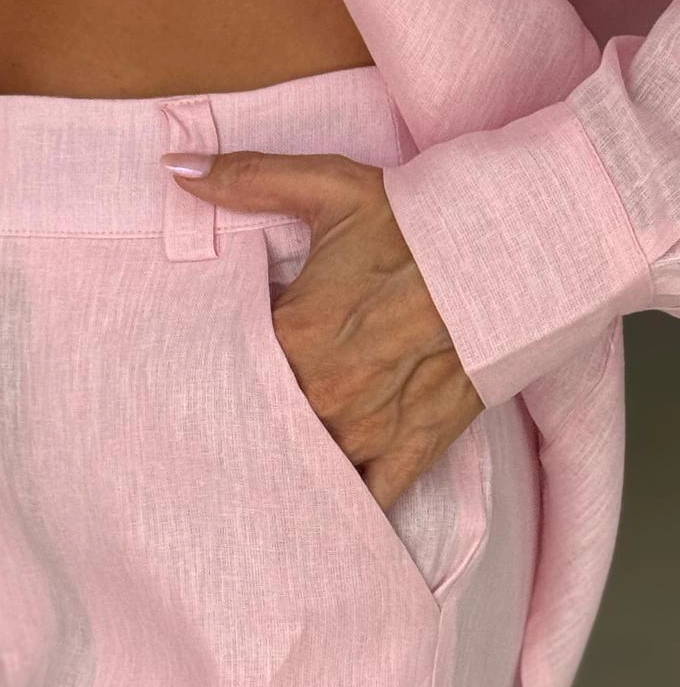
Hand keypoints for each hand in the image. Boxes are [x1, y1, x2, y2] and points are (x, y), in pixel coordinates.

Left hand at [160, 151, 484, 511]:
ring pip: (305, 471)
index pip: (228, 371)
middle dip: (239, 427)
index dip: (212, 370)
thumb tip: (175, 169)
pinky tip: (312, 518)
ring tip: (250, 477)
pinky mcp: (410, 450)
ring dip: (280, 473)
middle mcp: (327, 394)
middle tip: (211, 431)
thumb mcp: (332, 189)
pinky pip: (367, 501)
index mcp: (298, 336)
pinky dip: (341, 511)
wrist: (511, 256)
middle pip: (260, 428)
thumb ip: (248, 180)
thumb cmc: (418, 226)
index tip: (197, 370)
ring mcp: (369, 430)